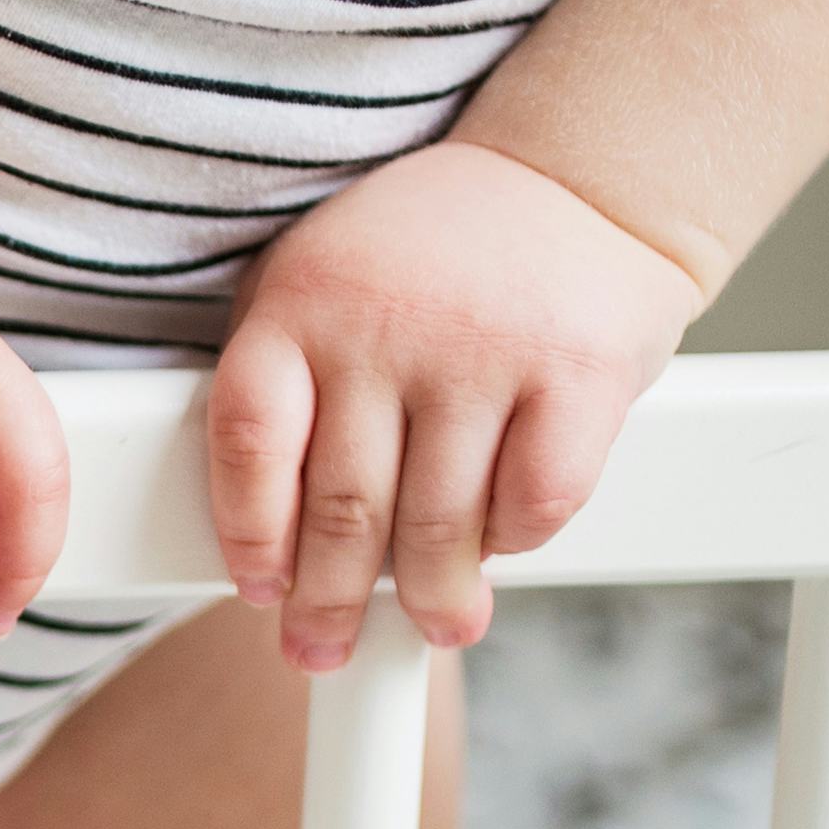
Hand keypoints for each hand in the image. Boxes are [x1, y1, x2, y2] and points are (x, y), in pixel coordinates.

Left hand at [206, 140, 706, 670]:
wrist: (578, 179)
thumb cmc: (430, 256)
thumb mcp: (326, 285)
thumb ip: (291, 386)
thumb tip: (273, 542)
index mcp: (302, 302)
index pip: (250, 443)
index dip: (249, 535)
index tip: (260, 590)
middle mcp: (386, 324)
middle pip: (343, 507)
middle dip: (329, 602)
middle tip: (324, 649)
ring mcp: (484, 350)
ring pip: (439, 525)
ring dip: (430, 598)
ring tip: (432, 625)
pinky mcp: (577, 375)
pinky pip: (531, 506)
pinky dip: (512, 542)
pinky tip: (499, 543)